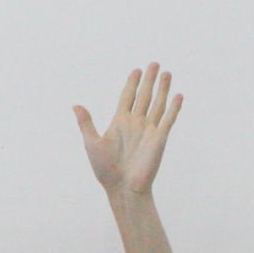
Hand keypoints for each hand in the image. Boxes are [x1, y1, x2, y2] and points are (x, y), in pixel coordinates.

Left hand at [74, 61, 182, 196]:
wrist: (122, 188)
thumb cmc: (105, 169)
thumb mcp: (92, 143)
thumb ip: (86, 123)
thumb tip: (75, 105)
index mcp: (120, 122)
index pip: (127, 97)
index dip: (132, 83)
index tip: (136, 70)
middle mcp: (136, 123)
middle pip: (144, 96)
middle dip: (149, 80)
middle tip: (154, 64)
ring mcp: (149, 130)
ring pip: (158, 104)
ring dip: (163, 89)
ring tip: (167, 73)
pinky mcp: (159, 139)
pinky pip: (168, 120)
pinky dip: (173, 108)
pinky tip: (178, 96)